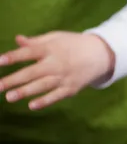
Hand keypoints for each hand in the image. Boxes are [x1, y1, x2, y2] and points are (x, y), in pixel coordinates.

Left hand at [0, 31, 115, 109]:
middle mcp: (57, 63)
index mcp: (52, 48)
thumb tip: (17, 40)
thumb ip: (36, 41)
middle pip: (33, 72)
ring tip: (9, 97)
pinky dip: (45, 101)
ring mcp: (64, 76)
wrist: (101, 54)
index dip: (14, 56)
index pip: (30, 52)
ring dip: (25, 91)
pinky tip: (32, 105)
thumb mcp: (57, 38)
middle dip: (14, 79)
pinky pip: (56, 96)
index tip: (0, 61)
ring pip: (42, 85)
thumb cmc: (74, 44)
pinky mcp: (71, 88)